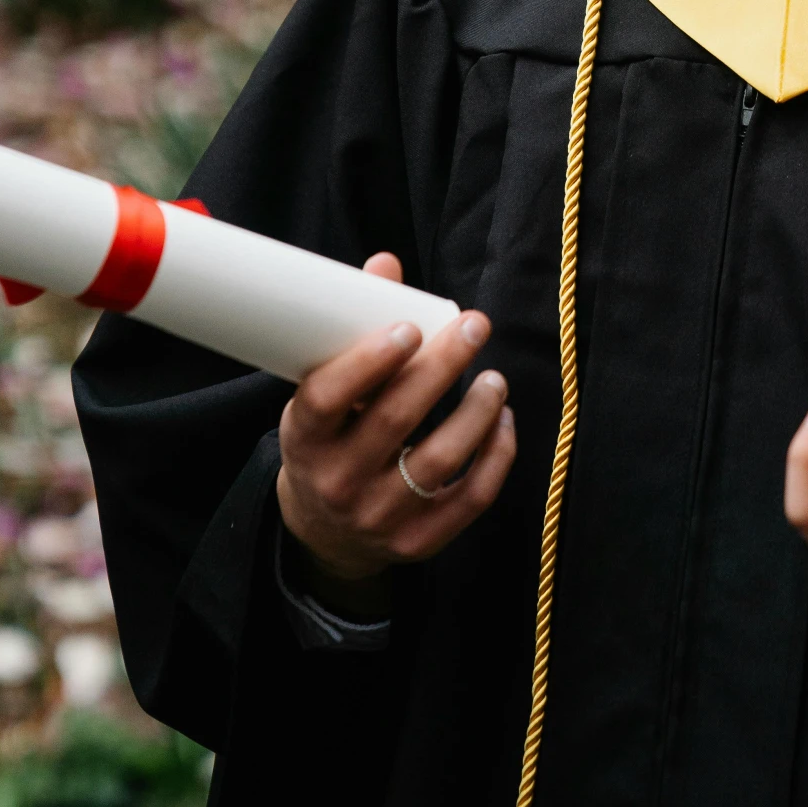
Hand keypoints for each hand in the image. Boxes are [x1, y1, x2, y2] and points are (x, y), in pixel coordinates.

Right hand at [277, 251, 515, 586]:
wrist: (325, 528)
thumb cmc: (331, 436)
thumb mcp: (322, 391)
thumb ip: (354, 328)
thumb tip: (387, 264)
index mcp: (303, 439)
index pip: (326, 399)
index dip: (368, 362)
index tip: (409, 326)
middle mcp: (336, 482)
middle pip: (393, 421)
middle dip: (441, 367)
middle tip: (474, 325)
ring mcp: (377, 517)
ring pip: (437, 461)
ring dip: (476, 413)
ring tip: (495, 378)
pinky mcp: (417, 543)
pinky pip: (468, 500)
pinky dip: (495, 457)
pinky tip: (504, 421)